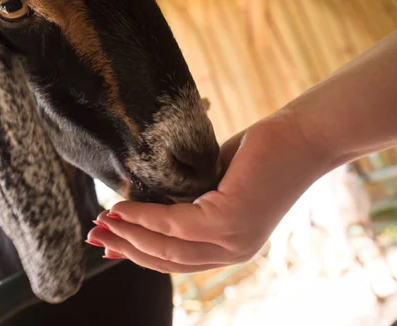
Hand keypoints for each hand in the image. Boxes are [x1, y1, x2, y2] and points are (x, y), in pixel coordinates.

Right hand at [87, 110, 331, 272]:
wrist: (302, 136)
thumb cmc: (259, 155)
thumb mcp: (214, 185)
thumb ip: (186, 203)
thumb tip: (148, 206)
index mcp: (229, 246)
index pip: (175, 260)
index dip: (138, 255)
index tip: (109, 248)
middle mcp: (232, 251)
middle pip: (166, 260)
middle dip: (126, 248)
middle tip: (95, 236)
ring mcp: (233, 240)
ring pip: (166, 246)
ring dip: (129, 235)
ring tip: (102, 222)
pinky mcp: (230, 219)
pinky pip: (174, 222)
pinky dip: (143, 217)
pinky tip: (122, 207)